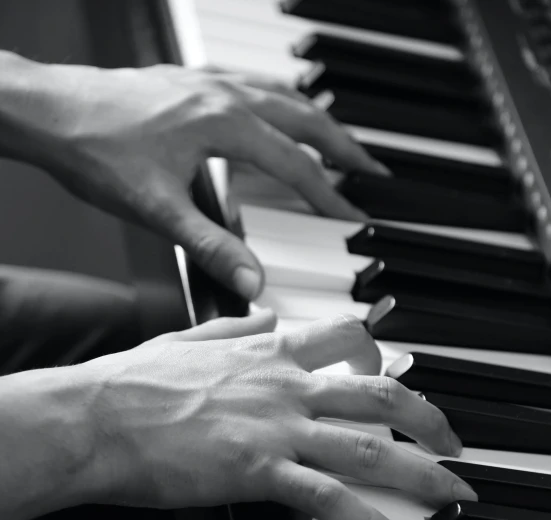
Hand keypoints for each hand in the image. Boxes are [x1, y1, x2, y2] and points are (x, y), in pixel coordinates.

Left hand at [32, 63, 383, 298]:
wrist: (49, 113)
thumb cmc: (96, 151)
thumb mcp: (158, 209)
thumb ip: (211, 246)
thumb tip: (252, 279)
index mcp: (226, 124)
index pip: (296, 166)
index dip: (329, 196)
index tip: (353, 217)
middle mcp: (224, 96)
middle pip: (303, 120)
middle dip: (343, 147)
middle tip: (371, 170)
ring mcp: (207, 83)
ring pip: (281, 96)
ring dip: (316, 120)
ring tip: (337, 141)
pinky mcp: (188, 80)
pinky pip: (251, 83)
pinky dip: (279, 100)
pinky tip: (274, 107)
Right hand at [84, 315, 474, 519]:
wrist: (96, 416)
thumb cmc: (132, 383)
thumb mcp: (189, 338)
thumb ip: (235, 325)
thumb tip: (264, 313)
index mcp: (267, 351)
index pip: (344, 336)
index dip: (380, 351)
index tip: (398, 369)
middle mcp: (284, 386)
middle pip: (380, 393)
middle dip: (429, 417)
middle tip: (450, 441)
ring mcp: (276, 428)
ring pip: (370, 446)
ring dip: (421, 471)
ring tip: (450, 492)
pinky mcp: (258, 471)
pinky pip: (330, 497)